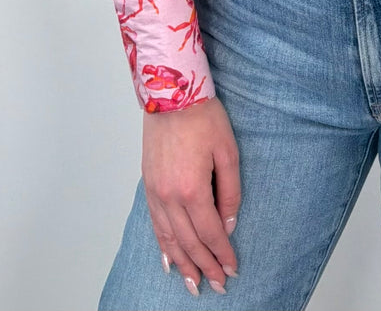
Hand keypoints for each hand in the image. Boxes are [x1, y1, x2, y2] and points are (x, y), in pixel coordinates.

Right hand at [142, 93, 240, 296]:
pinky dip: (163, 245)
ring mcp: (155, 192)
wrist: (170, 94)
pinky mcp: (148, 185)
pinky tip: (169, 259)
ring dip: (182, 264)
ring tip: (193, 283)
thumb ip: (230, 190)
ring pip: (169, 238)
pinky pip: (155, 224)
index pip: (210, 232)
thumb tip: (229, 222)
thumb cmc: (203, 116)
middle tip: (217, 286)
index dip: (222, 253)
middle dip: (205, 266)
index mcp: (193, 188)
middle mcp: (170, 196)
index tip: (232, 268)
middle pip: (189, 242)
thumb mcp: (228, 151)